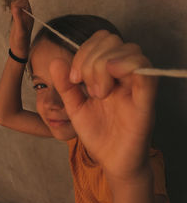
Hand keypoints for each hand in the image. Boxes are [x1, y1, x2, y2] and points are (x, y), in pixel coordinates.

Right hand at [9, 0, 33, 57]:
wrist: (19, 49)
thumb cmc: (22, 42)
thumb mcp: (20, 31)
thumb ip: (18, 19)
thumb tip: (15, 7)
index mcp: (29, 17)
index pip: (25, 2)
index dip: (19, 2)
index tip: (15, 9)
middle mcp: (26, 17)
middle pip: (21, 2)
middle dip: (16, 3)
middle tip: (13, 11)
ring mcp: (22, 18)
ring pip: (18, 5)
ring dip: (14, 6)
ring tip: (13, 14)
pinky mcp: (17, 20)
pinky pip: (15, 10)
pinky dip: (12, 10)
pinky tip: (12, 16)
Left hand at [49, 30, 157, 179]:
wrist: (113, 162)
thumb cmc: (99, 136)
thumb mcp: (75, 109)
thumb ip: (66, 86)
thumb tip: (55, 62)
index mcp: (110, 76)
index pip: (102, 41)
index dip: (84, 52)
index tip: (74, 79)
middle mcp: (125, 77)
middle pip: (113, 41)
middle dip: (91, 60)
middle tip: (88, 89)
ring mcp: (137, 87)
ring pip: (129, 51)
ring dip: (103, 66)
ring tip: (99, 94)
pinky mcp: (146, 101)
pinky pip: (145, 72)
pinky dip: (125, 66)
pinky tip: (109, 80)